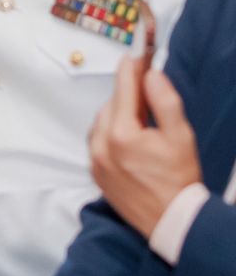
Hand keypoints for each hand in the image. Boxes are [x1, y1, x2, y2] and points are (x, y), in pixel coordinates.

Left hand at [89, 52, 201, 238]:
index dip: (131, 69)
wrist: (172, 221)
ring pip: (102, 121)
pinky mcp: (94, 172)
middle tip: (146, 89)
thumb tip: (151, 74)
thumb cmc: (179, 179)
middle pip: (111, 104)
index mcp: (122, 133)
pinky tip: (128, 138)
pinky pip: (97, 140)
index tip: (135, 53)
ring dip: (118, 114)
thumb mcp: (181, 137)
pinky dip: (110, 132)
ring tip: (141, 120)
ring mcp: (94, 159)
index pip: (123, 89)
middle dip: (128, 94)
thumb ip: (164, 102)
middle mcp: (101, 144)